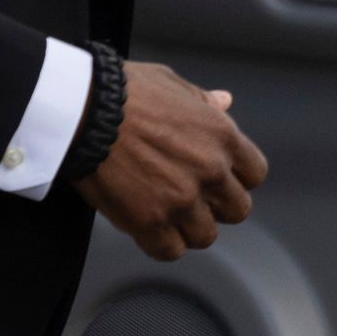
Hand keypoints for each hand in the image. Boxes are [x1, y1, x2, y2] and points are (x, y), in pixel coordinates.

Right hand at [76, 63, 266, 262]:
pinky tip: (148, 230)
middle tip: (192, 200)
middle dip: (217, 208)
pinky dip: (160, 245)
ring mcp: (182, 198)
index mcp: (223, 137)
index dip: (237, 179)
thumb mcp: (172, 84)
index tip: (218, 179)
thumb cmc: (123, 93)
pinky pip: (170, 251)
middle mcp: (211, 170)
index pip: (255, 174)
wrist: (81, 110)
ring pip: (205, 236)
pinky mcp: (149, 220)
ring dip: (188, 229)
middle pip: (237, 210)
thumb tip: (225, 101)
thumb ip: (203, 101)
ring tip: (167, 216)